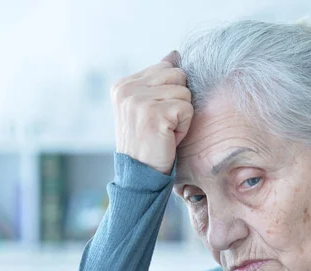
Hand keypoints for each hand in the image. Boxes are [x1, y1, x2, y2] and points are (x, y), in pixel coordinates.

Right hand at [110, 50, 193, 173]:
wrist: (139, 176)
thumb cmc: (147, 145)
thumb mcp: (147, 108)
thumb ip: (157, 81)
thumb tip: (174, 54)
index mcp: (123, 85)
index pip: (165, 68)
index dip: (169, 94)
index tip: (155, 117)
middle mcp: (127, 89)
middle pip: (178, 76)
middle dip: (178, 102)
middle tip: (162, 125)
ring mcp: (139, 100)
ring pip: (185, 92)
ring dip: (181, 116)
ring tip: (164, 132)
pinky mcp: (154, 113)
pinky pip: (187, 109)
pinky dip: (183, 127)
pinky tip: (168, 138)